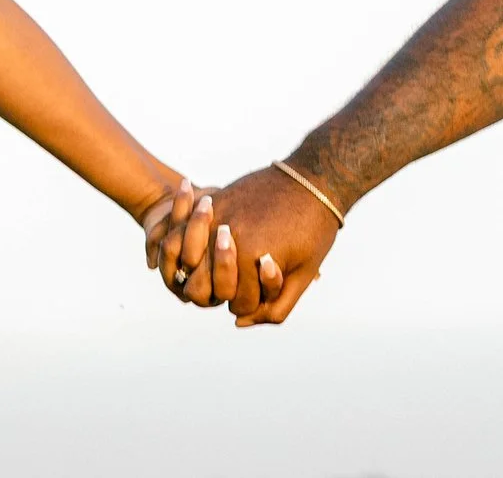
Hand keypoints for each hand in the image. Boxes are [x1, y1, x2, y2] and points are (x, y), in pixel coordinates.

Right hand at [157, 164, 342, 325]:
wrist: (314, 180)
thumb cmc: (314, 230)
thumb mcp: (302, 275)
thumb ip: (275, 307)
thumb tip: (237, 322)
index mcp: (251, 259)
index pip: (238, 304)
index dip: (253, 305)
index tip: (265, 294)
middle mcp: (228, 239)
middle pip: (203, 288)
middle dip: (224, 293)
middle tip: (243, 285)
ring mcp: (218, 217)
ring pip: (189, 261)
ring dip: (203, 270)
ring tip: (224, 268)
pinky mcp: (216, 201)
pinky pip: (188, 231)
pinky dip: (192, 245)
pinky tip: (205, 249)